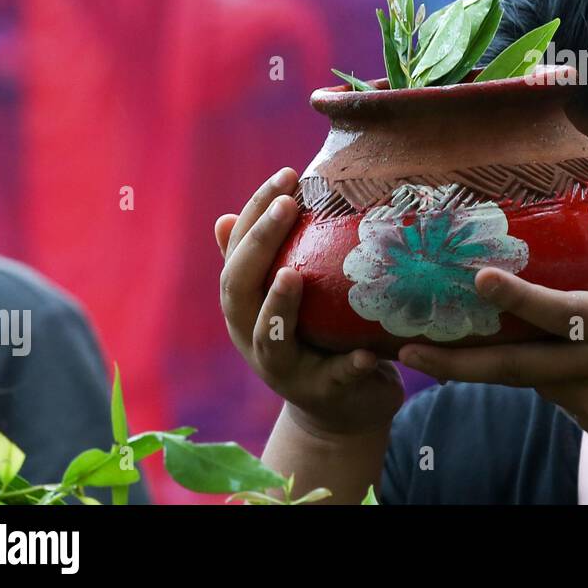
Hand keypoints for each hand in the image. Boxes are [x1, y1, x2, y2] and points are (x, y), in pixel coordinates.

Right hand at [217, 168, 403, 437]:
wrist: (340, 411)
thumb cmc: (316, 339)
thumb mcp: (286, 300)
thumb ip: (261, 262)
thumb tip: (222, 217)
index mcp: (244, 306)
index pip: (236, 253)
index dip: (254, 213)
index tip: (286, 176)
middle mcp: (252, 336)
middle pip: (239, 290)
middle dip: (260, 245)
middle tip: (288, 205)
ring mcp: (284, 370)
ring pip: (270, 339)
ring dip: (279, 307)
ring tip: (294, 274)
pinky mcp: (323, 394)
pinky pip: (333, 379)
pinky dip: (348, 366)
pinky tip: (365, 353)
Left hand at [396, 168, 587, 502]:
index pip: (559, 312)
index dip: (517, 297)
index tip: (478, 280)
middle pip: (516, 368)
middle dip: (457, 362)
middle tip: (407, 348)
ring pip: (530, 383)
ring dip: (489, 368)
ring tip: (434, 353)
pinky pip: (557, 400)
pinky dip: (542, 382)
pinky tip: (530, 366)